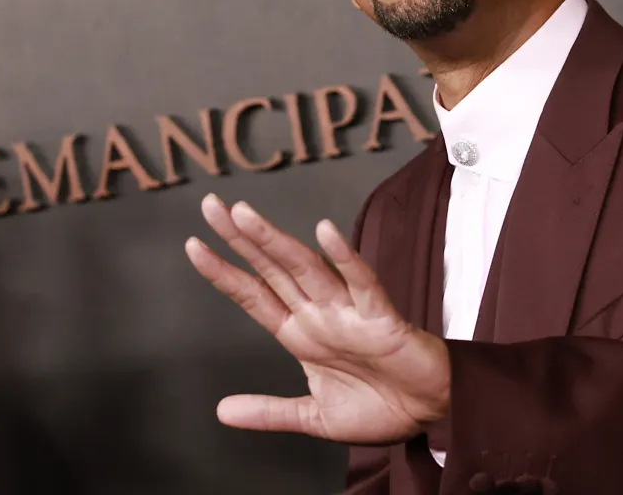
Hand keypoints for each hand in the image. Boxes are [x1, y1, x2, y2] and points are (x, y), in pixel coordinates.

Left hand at [185, 194, 449, 444]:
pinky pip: (361, 283)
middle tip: (210, 205)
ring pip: (306, 268)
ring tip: (244, 215)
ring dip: (274, 241)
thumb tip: (222, 412)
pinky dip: (344, 258)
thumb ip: (270, 412)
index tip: (193, 244)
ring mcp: (348, 312)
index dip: (224, 272)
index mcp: (301, 334)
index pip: (254, 295)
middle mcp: (320, 315)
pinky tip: (325, 234)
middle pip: (273, 269)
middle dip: (241, 238)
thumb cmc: (380, 407)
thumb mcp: (314, 417)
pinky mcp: (381, 318)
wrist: (429, 414)